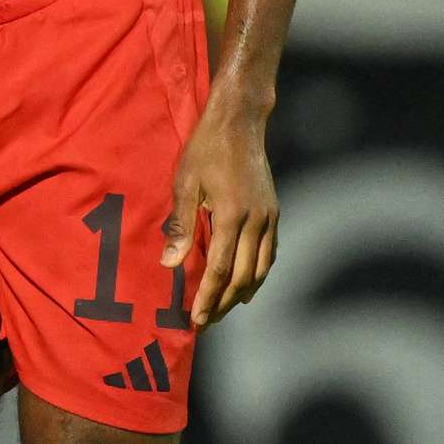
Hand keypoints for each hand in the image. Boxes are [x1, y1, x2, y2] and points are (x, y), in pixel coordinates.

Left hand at [165, 95, 278, 328]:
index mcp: (231, 215)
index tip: (196, 318)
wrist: (240, 122)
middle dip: (224, 302)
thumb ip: (180, 226)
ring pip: (261, 268)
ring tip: (224, 309)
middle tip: (207, 321)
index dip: (208, 297)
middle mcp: (256, 220)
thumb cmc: (206, 149)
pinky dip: (259, 273)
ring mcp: (269, 217)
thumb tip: (169, 265)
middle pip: (243, 276)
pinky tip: (247, 284)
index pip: (219, 269)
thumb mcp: (185, 183)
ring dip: (243, 293)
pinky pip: (270, 253)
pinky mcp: (274, 212)